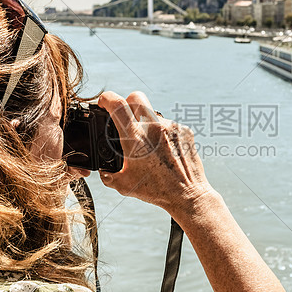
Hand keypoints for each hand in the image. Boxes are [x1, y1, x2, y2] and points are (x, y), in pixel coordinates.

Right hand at [97, 91, 213, 217]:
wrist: (187, 194)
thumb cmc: (156, 190)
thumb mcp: (123, 185)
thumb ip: (108, 175)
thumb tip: (104, 170)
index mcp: (135, 137)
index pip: (117, 104)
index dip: (107, 98)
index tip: (104, 103)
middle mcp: (154, 126)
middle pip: (136, 97)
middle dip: (127, 102)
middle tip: (125, 117)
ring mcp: (171, 126)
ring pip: (153, 114)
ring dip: (146, 123)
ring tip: (148, 146)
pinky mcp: (184, 130)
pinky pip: (168, 125)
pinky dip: (162, 134)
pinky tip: (163, 150)